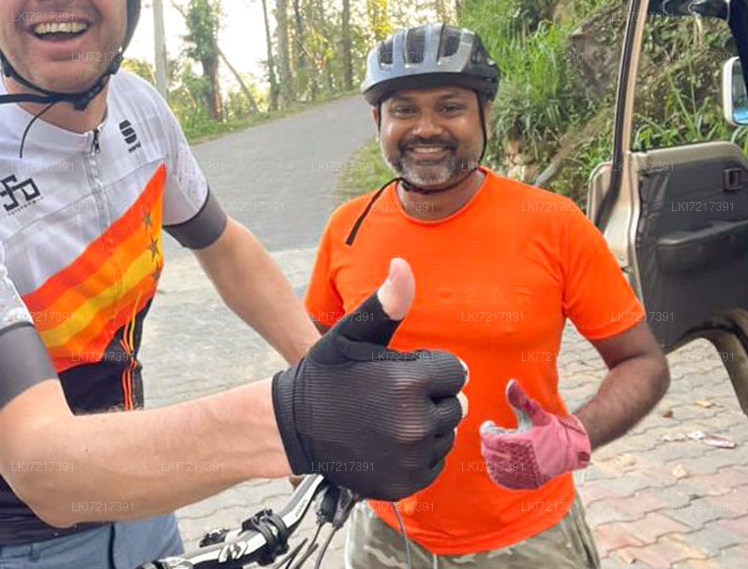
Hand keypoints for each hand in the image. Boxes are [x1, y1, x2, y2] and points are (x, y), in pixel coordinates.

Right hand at [272, 258, 468, 500]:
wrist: (293, 426)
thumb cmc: (326, 375)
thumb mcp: (352, 334)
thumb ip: (386, 303)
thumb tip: (404, 264)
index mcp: (409, 382)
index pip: (454, 371)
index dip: (427, 369)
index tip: (397, 372)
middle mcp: (415, 424)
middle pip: (454, 404)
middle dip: (429, 397)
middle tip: (390, 397)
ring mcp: (410, 458)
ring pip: (445, 434)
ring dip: (425, 425)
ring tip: (387, 419)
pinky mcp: (405, 483)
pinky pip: (433, 463)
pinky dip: (416, 454)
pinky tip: (387, 442)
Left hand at [479, 379, 590, 489]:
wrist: (571, 450)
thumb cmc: (551, 429)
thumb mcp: (536, 412)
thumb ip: (520, 399)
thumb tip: (511, 382)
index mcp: (521, 444)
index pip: (488, 439)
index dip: (487, 430)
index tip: (491, 424)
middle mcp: (520, 462)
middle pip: (489, 452)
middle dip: (490, 441)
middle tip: (498, 433)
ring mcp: (523, 476)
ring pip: (493, 466)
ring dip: (493, 455)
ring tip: (502, 445)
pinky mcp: (525, 483)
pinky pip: (501, 479)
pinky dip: (498, 469)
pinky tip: (504, 459)